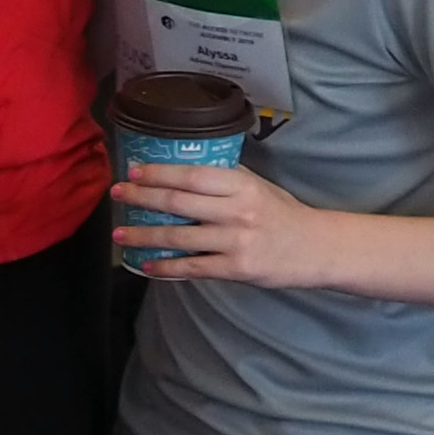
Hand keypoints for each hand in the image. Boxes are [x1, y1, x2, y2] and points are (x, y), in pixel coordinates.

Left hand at [109, 163, 336, 285]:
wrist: (317, 248)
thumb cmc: (283, 214)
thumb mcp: (258, 186)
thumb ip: (224, 177)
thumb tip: (181, 166)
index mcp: (241, 186)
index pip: (191, 175)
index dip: (158, 173)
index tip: (132, 171)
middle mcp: (237, 211)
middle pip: (178, 202)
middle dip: (141, 198)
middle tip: (116, 195)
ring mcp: (236, 241)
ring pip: (179, 237)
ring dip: (143, 236)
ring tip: (119, 235)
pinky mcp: (236, 269)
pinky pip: (192, 267)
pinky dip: (165, 267)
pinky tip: (145, 264)